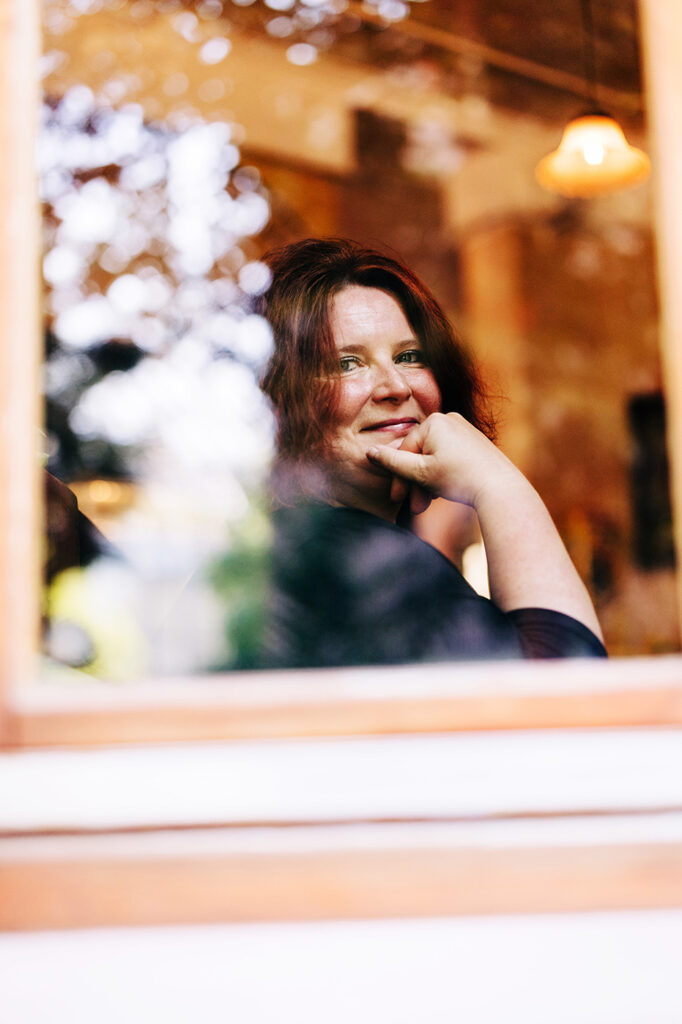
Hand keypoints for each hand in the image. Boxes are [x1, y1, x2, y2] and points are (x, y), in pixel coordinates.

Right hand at [367, 412, 519, 512]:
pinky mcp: (474, 443)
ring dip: (427, 483)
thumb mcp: (420, 472)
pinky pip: (449, 458)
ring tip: (431, 503)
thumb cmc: (460, 478)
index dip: (398, 477)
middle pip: (420, 455)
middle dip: (415, 483)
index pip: (405, 450)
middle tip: (416, 508)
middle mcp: (450, 419)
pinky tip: (444, 493)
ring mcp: (464, 430)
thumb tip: (369, 451)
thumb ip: (392, 462)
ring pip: (434, 458)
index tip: (397, 499)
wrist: (500, 489)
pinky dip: (441, 476)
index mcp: (435, 421)